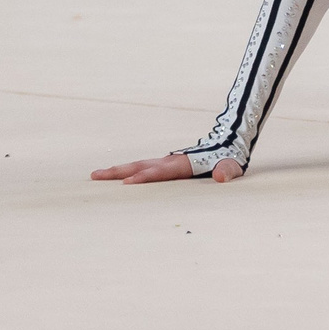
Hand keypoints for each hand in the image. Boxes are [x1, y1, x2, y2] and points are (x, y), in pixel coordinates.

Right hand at [92, 152, 236, 183]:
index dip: (146, 177)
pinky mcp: (164, 164)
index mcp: (183, 164)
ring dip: (118, 170)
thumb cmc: (229, 161)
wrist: (229, 146)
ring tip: (96, 175)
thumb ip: (227, 171)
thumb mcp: (232, 166)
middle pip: (141, 166)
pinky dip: (126, 171)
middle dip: (119, 171)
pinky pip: (142, 168)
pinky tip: (114, 176)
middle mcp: (170, 161)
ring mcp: (166, 161)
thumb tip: (222, 176)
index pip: (161, 172)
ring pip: (138, 165)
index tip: (127, 183)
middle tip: (96, 175)